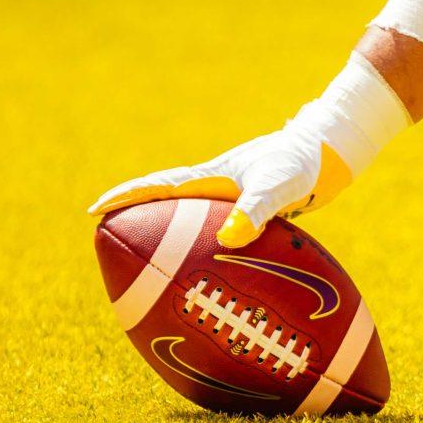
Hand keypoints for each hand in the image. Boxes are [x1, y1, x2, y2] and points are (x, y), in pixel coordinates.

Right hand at [88, 126, 351, 247]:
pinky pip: (218, 232)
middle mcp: (217, 189)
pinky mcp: (252, 212)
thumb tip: (229, 239)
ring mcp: (233, 199)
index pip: (159, 188)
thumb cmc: (302, 163)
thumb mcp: (278, 186)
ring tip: (151, 265)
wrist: (329, 152)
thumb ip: (255, 210)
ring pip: (191, 221)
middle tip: (108, 240)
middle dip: (136, 220)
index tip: (94, 211)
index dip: (126, 198)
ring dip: (169, 237)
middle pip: (166, 205)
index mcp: (212, 179)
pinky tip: (212, 270)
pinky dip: (206, 248)